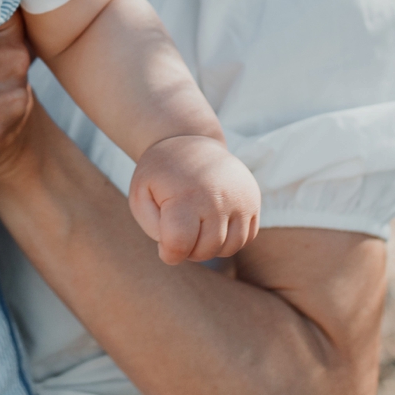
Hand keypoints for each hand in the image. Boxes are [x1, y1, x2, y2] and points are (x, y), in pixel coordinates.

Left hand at [127, 135, 261, 264]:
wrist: (190, 141)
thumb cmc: (161, 174)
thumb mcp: (140, 194)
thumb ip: (153, 227)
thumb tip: (176, 248)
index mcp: (185, 196)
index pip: (179, 245)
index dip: (169, 254)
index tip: (163, 246)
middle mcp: (218, 198)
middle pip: (206, 250)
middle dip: (189, 251)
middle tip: (179, 234)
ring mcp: (240, 198)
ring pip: (230, 248)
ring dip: (211, 247)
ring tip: (196, 230)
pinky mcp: (254, 199)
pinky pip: (247, 237)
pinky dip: (230, 239)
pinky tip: (214, 224)